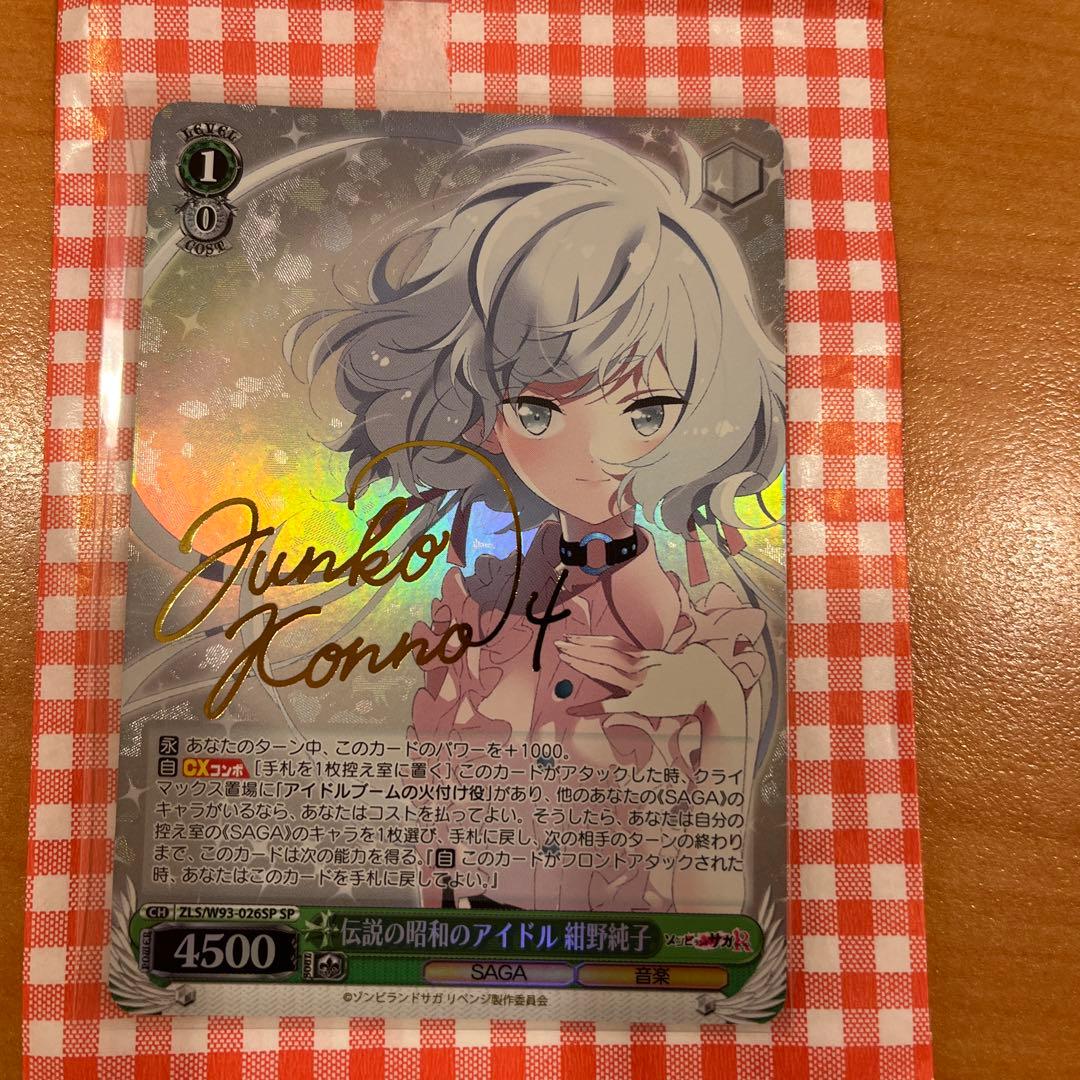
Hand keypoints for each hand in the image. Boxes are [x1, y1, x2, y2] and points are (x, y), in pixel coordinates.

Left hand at [555, 636, 739, 717]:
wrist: (712, 681)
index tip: (572, 639)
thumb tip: (635, 658)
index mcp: (645, 657)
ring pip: (606, 670)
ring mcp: (640, 682)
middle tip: (559, 645)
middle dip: (581, 649)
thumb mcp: (669, 661)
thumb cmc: (694, 673)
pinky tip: (574, 709)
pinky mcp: (642, 702)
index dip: (591, 642)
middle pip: (604, 654)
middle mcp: (640, 666)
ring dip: (584, 664)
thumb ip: (649, 660)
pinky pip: (612, 704)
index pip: (612, 646)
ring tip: (565, 657)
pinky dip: (592, 707)